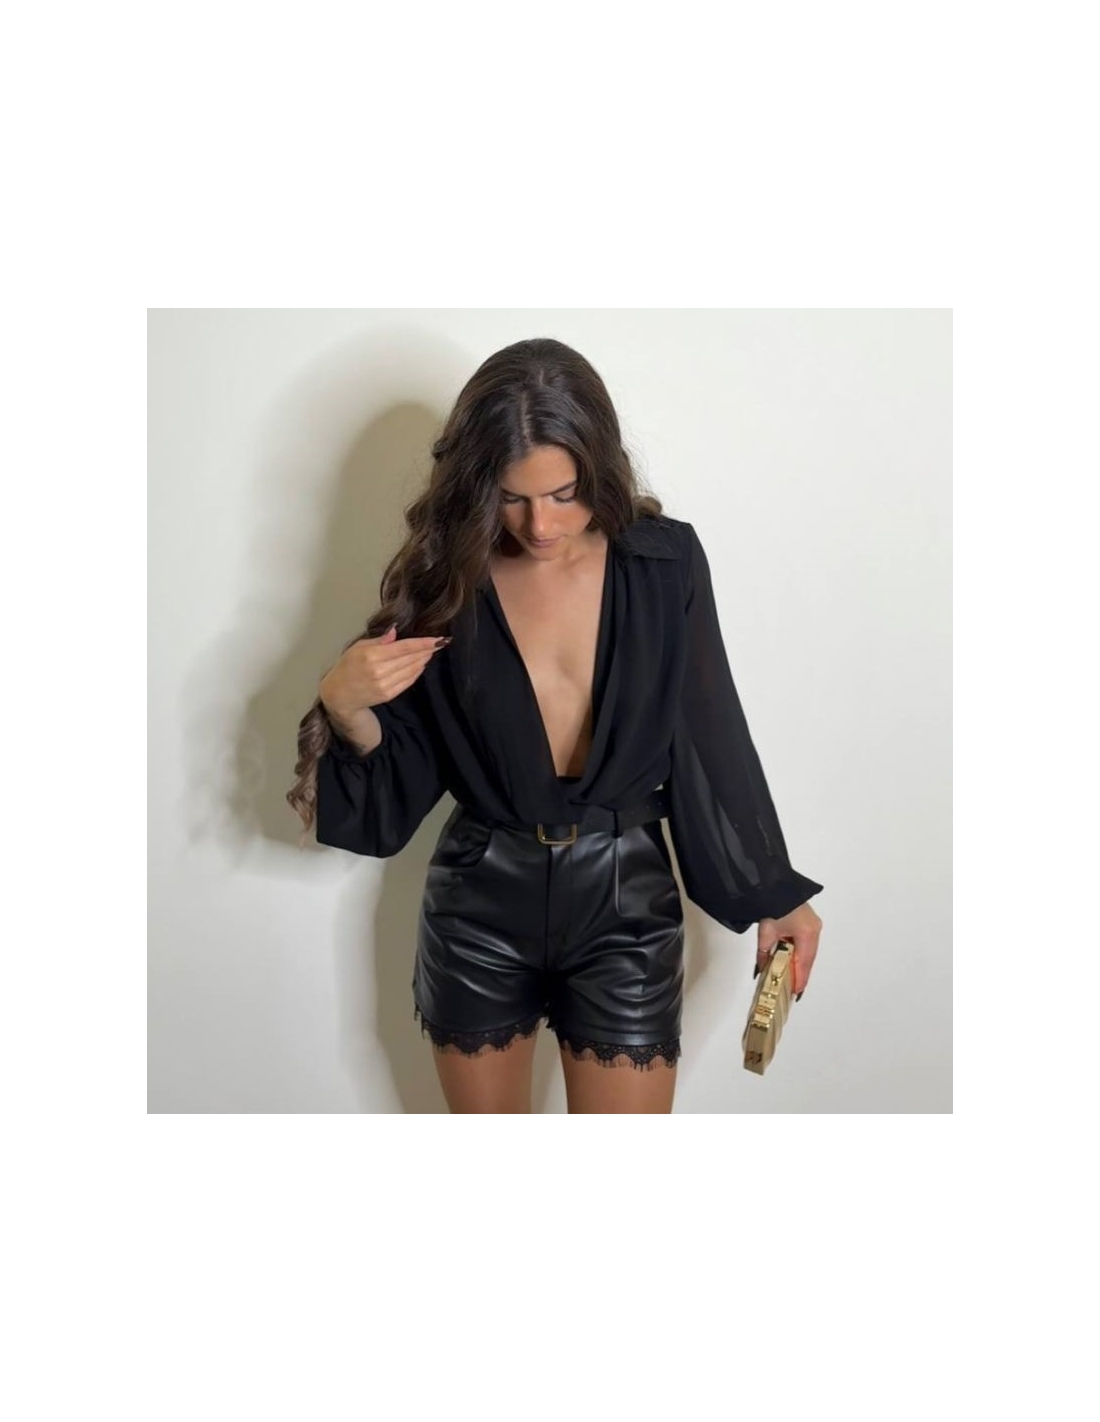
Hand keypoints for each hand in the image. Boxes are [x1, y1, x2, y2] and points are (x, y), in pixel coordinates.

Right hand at [319, 624, 449, 719]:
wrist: (339, 695)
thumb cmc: (348, 666)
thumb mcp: (358, 647)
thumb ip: (379, 640)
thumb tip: (396, 630)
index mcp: (372, 656)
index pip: (404, 647)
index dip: (423, 643)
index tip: (438, 639)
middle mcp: (380, 671)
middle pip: (411, 658)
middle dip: (427, 650)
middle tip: (439, 643)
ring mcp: (385, 685)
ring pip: (412, 670)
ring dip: (424, 660)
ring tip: (431, 651)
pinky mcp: (389, 695)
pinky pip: (409, 681)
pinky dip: (417, 672)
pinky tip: (421, 664)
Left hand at [756, 901, 821, 998]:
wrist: (771, 886)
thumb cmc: (771, 907)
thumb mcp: (765, 934)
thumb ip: (764, 955)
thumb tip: (761, 970)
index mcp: (806, 934)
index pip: (804, 963)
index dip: (800, 979)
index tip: (796, 993)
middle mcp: (814, 930)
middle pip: (808, 958)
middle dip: (801, 974)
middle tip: (794, 988)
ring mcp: (814, 925)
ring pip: (809, 951)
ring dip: (800, 964)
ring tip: (794, 978)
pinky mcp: (809, 921)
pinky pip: (807, 942)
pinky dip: (800, 953)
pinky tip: (794, 961)